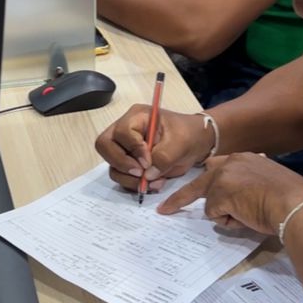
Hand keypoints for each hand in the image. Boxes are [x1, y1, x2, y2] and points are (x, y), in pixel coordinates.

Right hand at [95, 104, 214, 193]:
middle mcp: (125, 131)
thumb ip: (164, 157)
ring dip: (130, 179)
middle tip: (141, 174)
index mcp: (137, 117)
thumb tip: (147, 174)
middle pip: (105, 146)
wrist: (196, 144)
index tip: (148, 162)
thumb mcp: (180, 143)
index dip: (133, 149)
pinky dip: (134, 184)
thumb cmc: (188, 135)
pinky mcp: (129, 164)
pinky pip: (122, 177)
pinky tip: (153, 184)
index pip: (122, 132)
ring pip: (112, 166)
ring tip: (153, 182)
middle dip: (121, 164)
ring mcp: (125, 148)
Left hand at [157, 152, 302, 236]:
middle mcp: (229, 163)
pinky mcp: (218, 195)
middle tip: (165, 209)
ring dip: (227, 214)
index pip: (216, 166)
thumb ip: (250, 184)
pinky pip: (216, 216)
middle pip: (199, 182)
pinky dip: (230, 221)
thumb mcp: (268, 182)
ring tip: (251, 214)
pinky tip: (247, 216)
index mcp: (243, 159)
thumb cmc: (289, 198)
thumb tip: (240, 198)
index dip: (206, 180)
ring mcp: (222, 178)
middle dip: (180, 197)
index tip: (196, 187)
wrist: (294, 204)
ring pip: (212, 204)